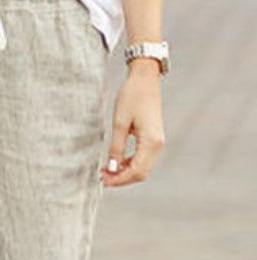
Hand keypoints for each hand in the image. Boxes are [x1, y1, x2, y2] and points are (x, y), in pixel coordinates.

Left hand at [100, 59, 165, 187]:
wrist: (145, 79)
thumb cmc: (132, 96)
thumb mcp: (119, 123)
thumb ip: (116, 147)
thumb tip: (112, 168)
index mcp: (151, 141)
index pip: (136, 171)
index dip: (119, 179)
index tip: (103, 180)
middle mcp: (158, 144)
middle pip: (141, 173)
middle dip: (122, 178)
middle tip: (102, 177)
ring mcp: (157, 142)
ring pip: (142, 167)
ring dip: (125, 172)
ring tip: (107, 170)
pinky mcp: (154, 138)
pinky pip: (143, 158)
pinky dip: (130, 163)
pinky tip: (116, 162)